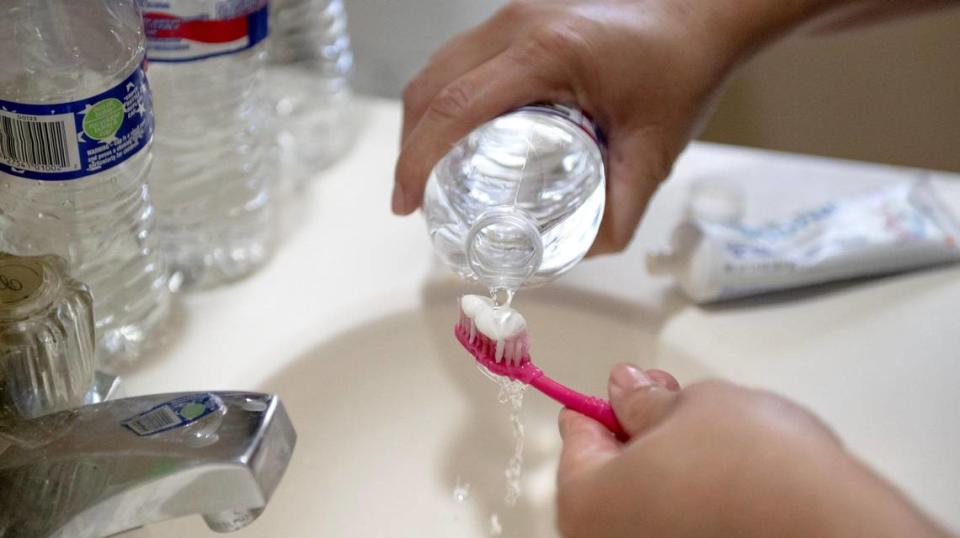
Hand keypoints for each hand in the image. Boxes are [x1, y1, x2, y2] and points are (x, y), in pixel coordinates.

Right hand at [392, 0, 828, 253]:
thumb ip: (621, 213)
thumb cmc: (680, 72)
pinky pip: (458, 61)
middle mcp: (516, 25)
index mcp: (546, 52)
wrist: (699, 18)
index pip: (455, 106)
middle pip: (431, 88)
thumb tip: (577, 254)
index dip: (416, 159)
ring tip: (427, 174)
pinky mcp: (516, 19)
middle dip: (410, 148)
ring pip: (437, 71)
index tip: (406, 202)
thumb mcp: (654, 153)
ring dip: (421, 123)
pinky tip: (453, 136)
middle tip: (414, 200)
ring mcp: (511, 16)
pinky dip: (442, 101)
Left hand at [556, 364, 948, 537]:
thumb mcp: (694, 405)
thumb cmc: (757, 470)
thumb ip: (647, 400)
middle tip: (681, 406)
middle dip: (643, 435)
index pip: (577, 435)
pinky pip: (684, 524)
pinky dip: (699, 503)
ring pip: (649, 502)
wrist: (832, 528)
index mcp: (584, 502)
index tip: (631, 388)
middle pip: (611, 475)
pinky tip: (738, 483)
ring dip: (674, 469)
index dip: (607, 403)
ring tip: (723, 443)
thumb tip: (627, 390)